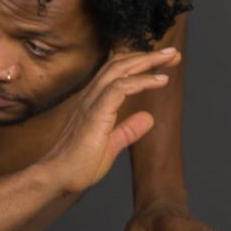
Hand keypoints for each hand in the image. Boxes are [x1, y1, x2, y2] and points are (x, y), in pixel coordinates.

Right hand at [34, 45, 180, 196]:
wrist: (57, 177)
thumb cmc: (77, 165)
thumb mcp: (110, 146)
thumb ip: (128, 130)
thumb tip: (148, 117)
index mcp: (93, 103)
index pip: (116, 73)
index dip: (140, 64)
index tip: (164, 64)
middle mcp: (90, 97)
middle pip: (119, 64)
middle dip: (148, 56)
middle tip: (173, 53)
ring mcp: (90, 103)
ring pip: (119, 69)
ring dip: (147, 61)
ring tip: (171, 57)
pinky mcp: (95, 113)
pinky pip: (119, 88)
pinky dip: (142, 81)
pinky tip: (161, 80)